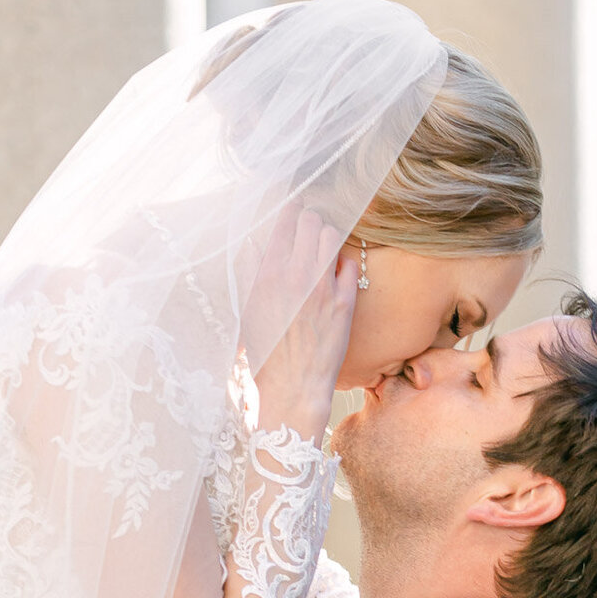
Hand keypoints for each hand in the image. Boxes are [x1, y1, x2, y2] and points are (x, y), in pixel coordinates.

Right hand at [251, 209, 357, 440]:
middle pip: (311, 223)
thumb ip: (249, 272)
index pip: (283, 223)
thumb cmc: (265, 354)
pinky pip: (349, 265)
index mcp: (268, 275)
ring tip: (322, 247)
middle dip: (309, 221)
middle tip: (308, 227)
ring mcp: (323, 289)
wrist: (293, 388)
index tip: (292, 209)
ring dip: (326, 237)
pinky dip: (342, 264)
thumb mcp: (246, 311)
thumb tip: (253, 242)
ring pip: (332, 237)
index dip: (289, 211)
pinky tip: (335, 273)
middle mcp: (297, 276)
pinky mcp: (344, 303)